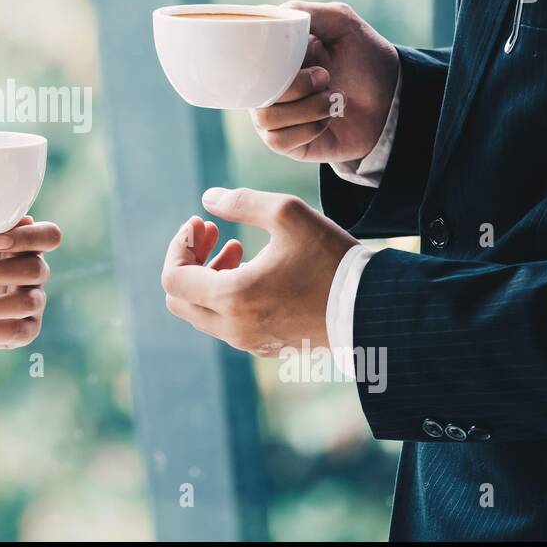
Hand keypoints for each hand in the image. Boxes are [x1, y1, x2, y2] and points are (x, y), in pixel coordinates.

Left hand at [160, 187, 358, 354]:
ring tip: (236, 247)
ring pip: (203, 313)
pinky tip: (255, 271)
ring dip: (208, 277)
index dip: (179, 246)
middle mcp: (234, 328)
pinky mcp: (266, 347)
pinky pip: (228, 324)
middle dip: (189, 262)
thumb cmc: (331, 259)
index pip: (172, 278)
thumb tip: (207, 199)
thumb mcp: (287, 214)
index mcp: (231, 298)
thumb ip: (240, 202)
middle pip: (179, 300)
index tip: (200, 223)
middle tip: (213, 234)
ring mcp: (249, 342)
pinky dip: (227, 297)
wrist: (373, 308)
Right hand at [252, 0, 398, 162]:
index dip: (272, 60)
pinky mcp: (287, 143)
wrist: (392, 98)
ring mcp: (276, 117)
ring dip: (306, 108)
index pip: (248, 61)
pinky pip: (278, 141)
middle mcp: (269, 88)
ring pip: (266, 118)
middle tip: (326, 76)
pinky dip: (308, 129)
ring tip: (333, 98)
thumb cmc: (365, 58)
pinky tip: (327, 121)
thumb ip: (305, 12)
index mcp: (275, 59)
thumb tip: (269, 15)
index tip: (308, 53)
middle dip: (296, 85)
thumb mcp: (341, 22)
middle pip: (256, 92)